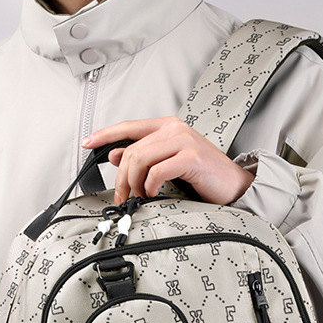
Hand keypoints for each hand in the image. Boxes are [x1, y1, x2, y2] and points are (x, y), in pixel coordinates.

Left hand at [81, 117, 254, 205]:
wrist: (234, 186)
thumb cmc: (204, 175)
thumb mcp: (169, 163)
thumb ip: (144, 157)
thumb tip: (115, 155)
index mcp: (168, 126)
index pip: (128, 126)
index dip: (105, 134)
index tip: (88, 143)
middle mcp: (175, 129)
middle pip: (132, 149)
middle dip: (122, 177)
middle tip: (123, 195)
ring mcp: (184, 140)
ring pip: (141, 159)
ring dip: (135, 183)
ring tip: (140, 196)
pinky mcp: (191, 156)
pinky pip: (157, 171)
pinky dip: (151, 186)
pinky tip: (154, 193)